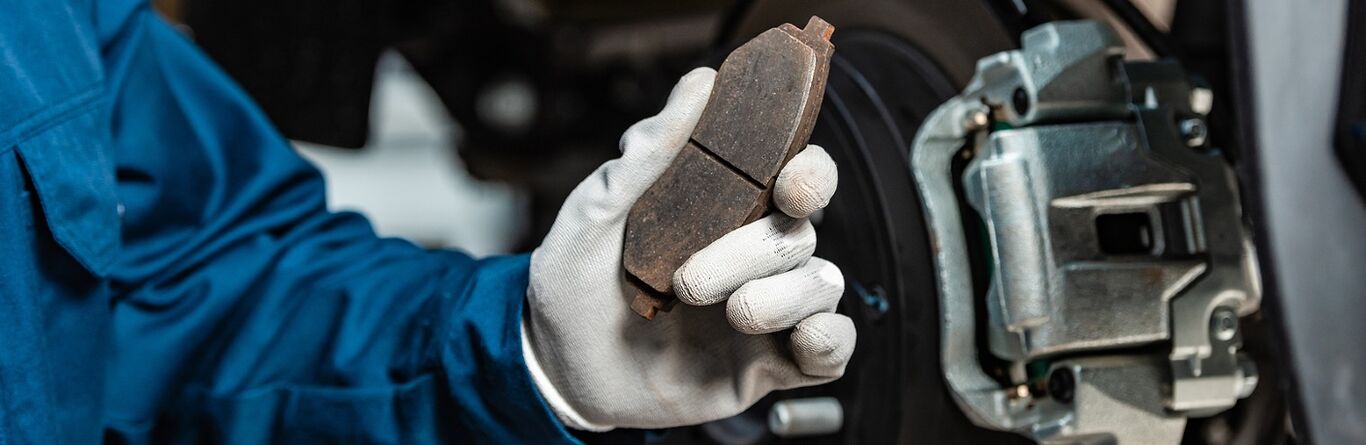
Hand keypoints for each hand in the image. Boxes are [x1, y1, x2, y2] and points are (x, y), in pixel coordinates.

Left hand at [522, 67, 854, 430]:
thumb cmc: (574, 285)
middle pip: (803, 233)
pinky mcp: (770, 365)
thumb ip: (650, 153)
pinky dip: (828, 343)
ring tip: (729, 314)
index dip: (811, 174)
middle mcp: (754, 256)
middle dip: (755, 252)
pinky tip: (796, 343)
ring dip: (780, 299)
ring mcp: (767, 311)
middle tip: (691, 281)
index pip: (798, 177)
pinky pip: (832, 349)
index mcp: (725, 211)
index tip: (790, 186)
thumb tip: (699, 84)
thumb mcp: (595, 214)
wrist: (557, 370)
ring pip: (822, 286)